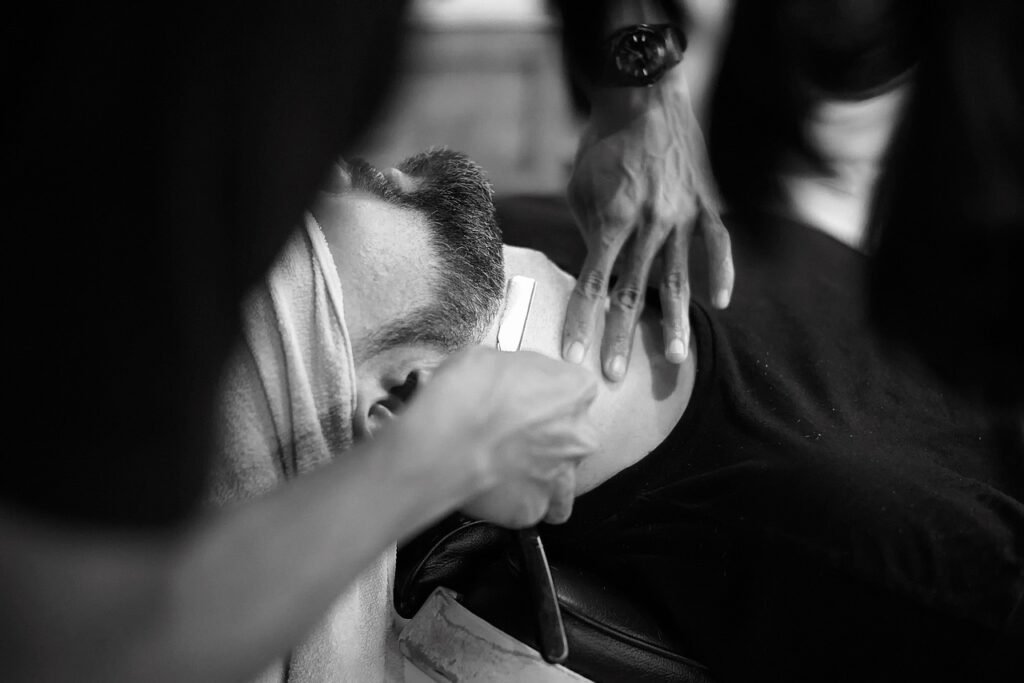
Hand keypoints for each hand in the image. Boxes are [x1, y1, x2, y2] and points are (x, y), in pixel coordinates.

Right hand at [398, 347, 598, 527]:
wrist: (441, 440)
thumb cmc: (464, 394)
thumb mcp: (492, 356)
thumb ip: (518, 373)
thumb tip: (509, 379)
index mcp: (575, 390)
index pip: (576, 390)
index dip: (547, 394)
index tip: (527, 398)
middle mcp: (578, 435)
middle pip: (572, 435)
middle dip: (546, 436)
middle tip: (510, 434)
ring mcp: (559, 475)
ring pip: (562, 480)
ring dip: (540, 475)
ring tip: (508, 469)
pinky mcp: (532, 508)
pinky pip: (530, 506)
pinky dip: (514, 500)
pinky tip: (493, 488)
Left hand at [562, 77, 733, 381]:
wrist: (641, 95)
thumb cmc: (600, 145)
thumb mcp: (580, 189)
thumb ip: (590, 234)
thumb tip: (599, 271)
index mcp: (613, 221)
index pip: (593, 286)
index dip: (581, 323)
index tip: (573, 357)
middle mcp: (650, 225)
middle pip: (634, 294)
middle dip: (623, 339)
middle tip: (616, 377)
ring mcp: (682, 216)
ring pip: (679, 280)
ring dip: (677, 323)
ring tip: (677, 360)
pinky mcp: (704, 203)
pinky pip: (717, 245)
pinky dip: (721, 273)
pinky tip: (720, 303)